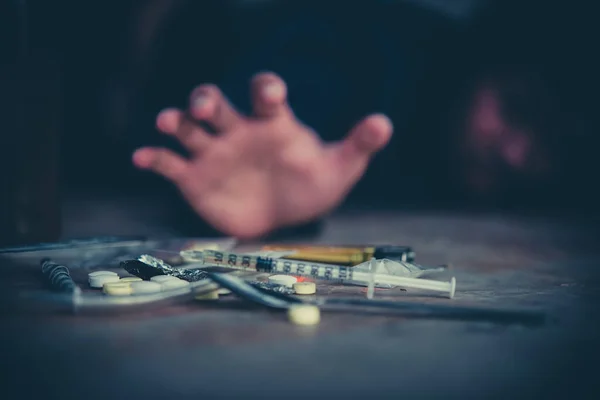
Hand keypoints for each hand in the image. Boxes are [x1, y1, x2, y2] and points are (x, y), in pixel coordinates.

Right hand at [133, 72, 391, 237]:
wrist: (285, 215)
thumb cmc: (311, 185)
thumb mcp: (339, 167)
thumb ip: (358, 144)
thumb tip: (384, 122)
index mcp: (273, 125)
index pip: (264, 96)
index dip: (265, 89)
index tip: (269, 93)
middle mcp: (238, 132)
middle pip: (216, 105)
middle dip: (207, 100)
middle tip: (205, 107)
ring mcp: (214, 153)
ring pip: (188, 127)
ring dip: (176, 121)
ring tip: (169, 122)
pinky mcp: (195, 178)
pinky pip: (170, 163)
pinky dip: (155, 158)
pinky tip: (143, 157)